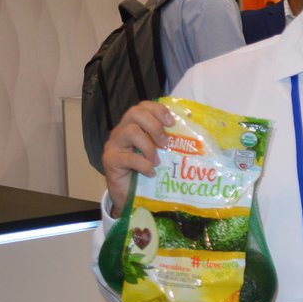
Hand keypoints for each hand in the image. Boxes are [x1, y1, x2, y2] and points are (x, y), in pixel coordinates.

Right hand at [101, 101, 174, 217]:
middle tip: (165, 143)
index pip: (143, 106)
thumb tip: (192, 137)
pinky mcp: (110, 160)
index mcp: (134, 126)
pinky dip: (144, 165)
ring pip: (130, 131)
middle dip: (155, 126)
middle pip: (135, 113)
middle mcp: (121, 131)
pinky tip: (150, 172)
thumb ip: (167, 142)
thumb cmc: (146, 171)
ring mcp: (113, 145)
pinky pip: (128, 157)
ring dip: (149, 146)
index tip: (172, 123)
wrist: (129, 195)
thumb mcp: (159, 153)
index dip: (158, 110)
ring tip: (157, 161)